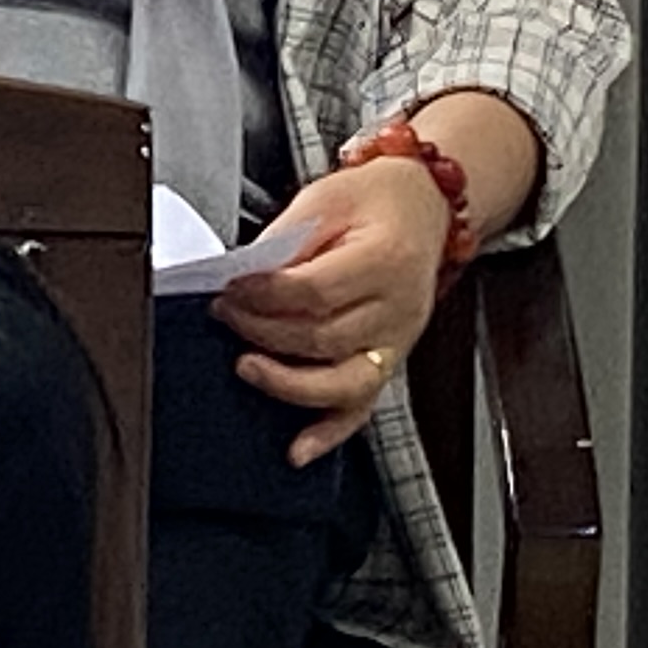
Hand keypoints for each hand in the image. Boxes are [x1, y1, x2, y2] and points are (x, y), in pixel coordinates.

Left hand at [212, 153, 453, 464]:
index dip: (263, 296)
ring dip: (287, 383)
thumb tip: (242, 280)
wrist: (422, 204)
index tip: (229, 290)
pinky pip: (362, 407)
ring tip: (246, 368)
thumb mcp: (324, 200)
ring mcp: (398, 340)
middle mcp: (399, 307)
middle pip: (323, 338)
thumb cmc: (374, 200)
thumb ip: (284, 243)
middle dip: (262, 332)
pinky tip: (299, 448)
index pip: (315, 291)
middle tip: (225, 315)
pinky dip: (329, 432)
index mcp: (386, 258)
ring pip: (343, 382)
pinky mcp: (390, 360)